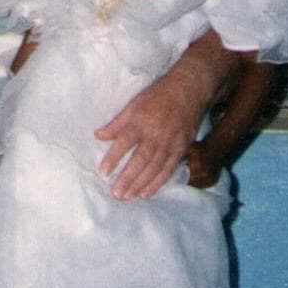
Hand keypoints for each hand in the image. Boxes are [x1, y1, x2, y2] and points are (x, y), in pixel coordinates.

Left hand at [95, 32, 227, 199]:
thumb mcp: (133, 105)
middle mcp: (155, 135)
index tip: (102, 173)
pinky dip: (157, 183)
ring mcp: (170, 143)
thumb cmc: (157, 96)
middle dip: (127, 178)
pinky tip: (146, 193)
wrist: (189, 90)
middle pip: (140, 160)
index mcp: (141, 122)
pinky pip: (168, 169)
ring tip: (127, 196)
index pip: (124, 142)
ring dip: (140, 184)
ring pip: (154, 168)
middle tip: (115, 194)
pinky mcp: (181, 149)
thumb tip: (98, 136)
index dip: (113, 158)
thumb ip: (116, 123)